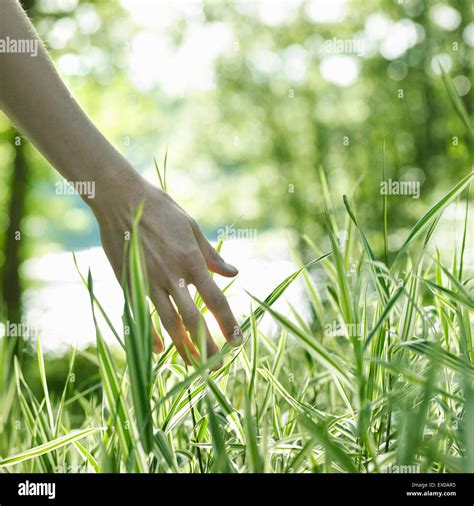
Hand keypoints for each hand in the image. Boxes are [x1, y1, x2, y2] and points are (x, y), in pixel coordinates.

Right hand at [93, 170, 241, 368]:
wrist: (120, 199)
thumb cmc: (160, 209)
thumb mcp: (191, 227)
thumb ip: (211, 255)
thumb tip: (234, 274)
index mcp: (191, 260)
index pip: (215, 300)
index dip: (228, 323)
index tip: (237, 341)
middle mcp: (172, 275)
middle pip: (193, 319)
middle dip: (207, 346)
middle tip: (217, 366)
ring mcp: (148, 280)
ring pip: (168, 322)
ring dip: (182, 347)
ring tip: (193, 366)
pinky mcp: (128, 282)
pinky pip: (142, 314)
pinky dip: (150, 333)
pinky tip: (157, 350)